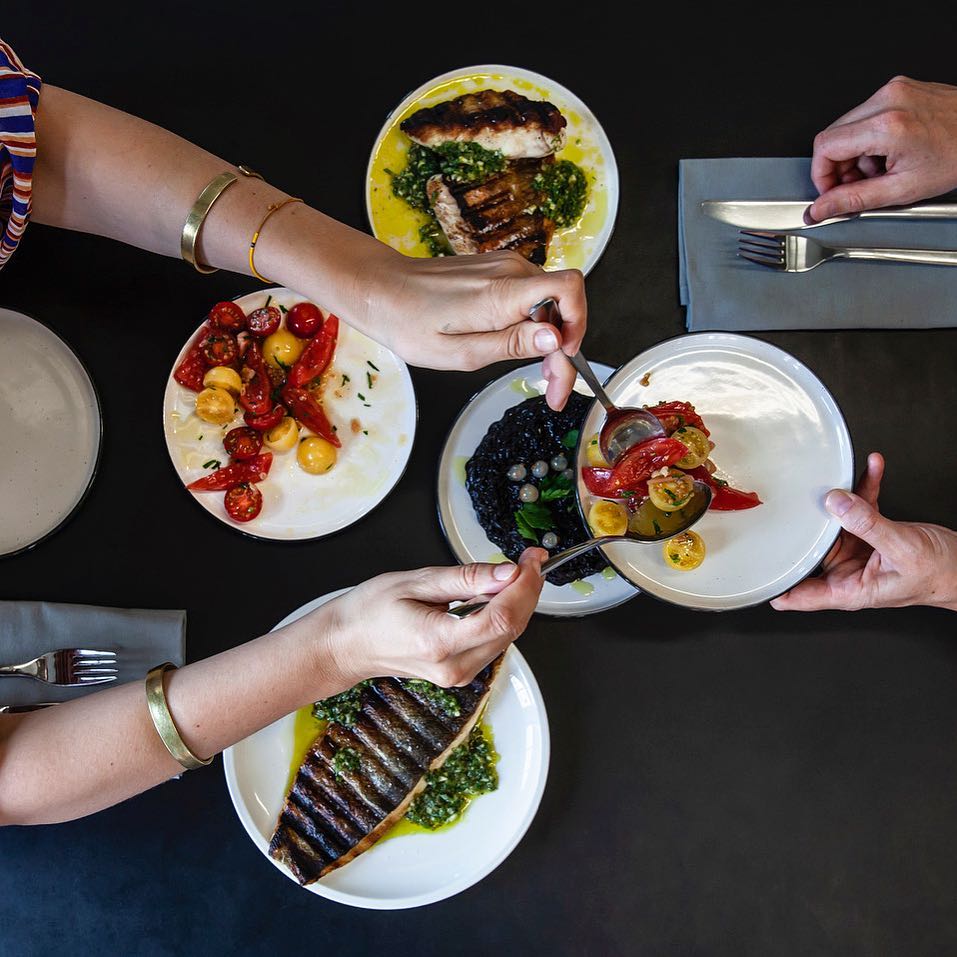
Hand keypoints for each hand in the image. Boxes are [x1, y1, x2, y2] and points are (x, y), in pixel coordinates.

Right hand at [315, 548, 546, 687]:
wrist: (346, 645)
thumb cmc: (369, 612)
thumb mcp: (416, 582)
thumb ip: (465, 579)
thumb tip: (507, 573)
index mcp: (440, 642)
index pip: (502, 617)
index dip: (525, 586)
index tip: (531, 559)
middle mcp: (454, 666)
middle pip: (512, 628)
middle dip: (527, 590)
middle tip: (528, 559)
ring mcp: (459, 675)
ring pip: (508, 636)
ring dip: (517, 603)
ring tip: (510, 574)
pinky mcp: (461, 673)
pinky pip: (495, 642)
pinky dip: (502, 616)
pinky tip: (493, 596)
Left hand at [364, 248, 586, 410]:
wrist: (383, 291)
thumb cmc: (411, 324)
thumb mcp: (461, 353)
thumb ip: (511, 345)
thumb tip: (554, 339)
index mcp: (501, 293)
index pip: (569, 288)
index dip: (578, 324)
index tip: (563, 358)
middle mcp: (509, 272)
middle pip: (563, 304)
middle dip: (564, 349)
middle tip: (551, 390)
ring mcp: (504, 267)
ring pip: (549, 303)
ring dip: (549, 340)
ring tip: (536, 373)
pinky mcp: (498, 270)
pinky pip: (531, 296)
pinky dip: (533, 325)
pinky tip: (519, 348)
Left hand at [771, 453, 956, 611]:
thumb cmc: (939, 574)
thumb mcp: (902, 548)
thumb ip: (867, 525)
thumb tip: (836, 503)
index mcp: (848, 590)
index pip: (798, 594)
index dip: (774, 583)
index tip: (753, 568)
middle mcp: (846, 572)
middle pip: (808, 549)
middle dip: (800, 526)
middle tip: (791, 500)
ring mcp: (856, 551)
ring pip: (832, 522)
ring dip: (836, 498)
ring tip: (837, 477)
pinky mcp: (870, 533)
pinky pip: (861, 507)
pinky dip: (865, 487)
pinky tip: (871, 467)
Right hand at [808, 76, 956, 222]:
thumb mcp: (902, 188)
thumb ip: (854, 199)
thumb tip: (821, 208)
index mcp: (887, 125)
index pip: (825, 147)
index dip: (821, 175)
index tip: (830, 191)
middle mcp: (888, 100)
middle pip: (832, 135)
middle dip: (838, 166)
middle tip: (858, 184)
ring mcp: (893, 90)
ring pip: (847, 126)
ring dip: (854, 154)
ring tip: (880, 168)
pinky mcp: (898, 88)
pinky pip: (865, 115)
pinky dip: (869, 139)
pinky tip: (889, 152)